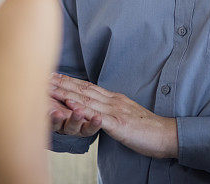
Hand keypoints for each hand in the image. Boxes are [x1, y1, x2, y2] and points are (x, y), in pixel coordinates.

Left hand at [51, 73, 178, 158]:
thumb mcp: (126, 115)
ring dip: (66, 92)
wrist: (165, 134)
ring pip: (86, 99)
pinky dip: (82, 108)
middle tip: (43, 76)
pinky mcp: (118, 124)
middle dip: (61, 82)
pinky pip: (97, 115)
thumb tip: (99, 109)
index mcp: (114, 99)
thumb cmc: (146, 128)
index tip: (53, 75)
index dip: (69, 80)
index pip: (87, 86)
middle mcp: (112, 101)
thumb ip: (112, 110)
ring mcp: (115, 111)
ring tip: (49, 87)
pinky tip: (70, 103)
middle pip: (83, 89)